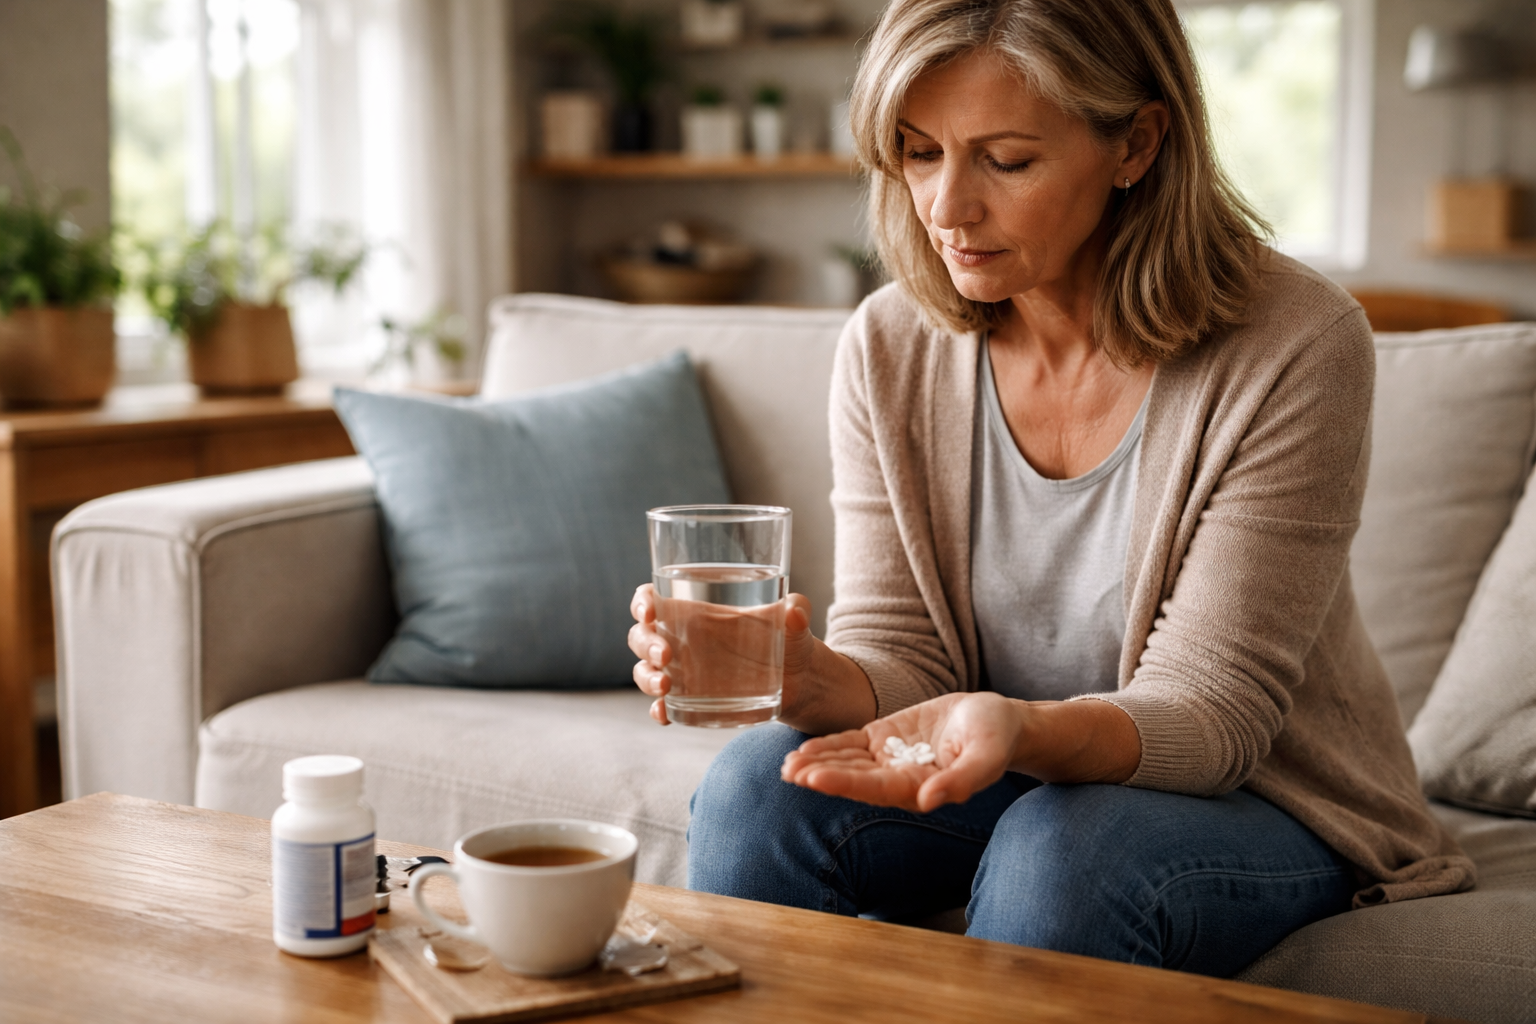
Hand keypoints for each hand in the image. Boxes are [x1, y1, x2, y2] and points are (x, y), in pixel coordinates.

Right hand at [628, 584, 815, 725]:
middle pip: (642, 636)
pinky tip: (665, 714)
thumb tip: (795, 611)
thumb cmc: (790, 640)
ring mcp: (684, 672)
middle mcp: (683, 640)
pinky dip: (659, 710)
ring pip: (645, 671)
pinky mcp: (692, 701)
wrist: (802, 681)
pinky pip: (664, 706)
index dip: (642, 602)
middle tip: (664, 653)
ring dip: (646, 677)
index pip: (654, 599)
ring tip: (665, 684)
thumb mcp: (794, 623)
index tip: (649, 610)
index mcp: (697, 612)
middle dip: (645, 643)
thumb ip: (795, 611)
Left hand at [780, 691, 1024, 812]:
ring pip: (848, 762)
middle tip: (790, 773)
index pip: (875, 789)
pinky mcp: (884, 738)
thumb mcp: (986, 756)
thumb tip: (929, 800)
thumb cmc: (996, 739)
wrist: (996, 720)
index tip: (815, 779)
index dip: (844, 783)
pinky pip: (852, 743)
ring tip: (788, 764)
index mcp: (920, 788)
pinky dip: (829, 746)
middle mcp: (899, 779)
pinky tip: (804, 750)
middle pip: (854, 779)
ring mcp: (889, 759)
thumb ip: (960, 781)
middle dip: (821, 776)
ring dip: (818, 763)